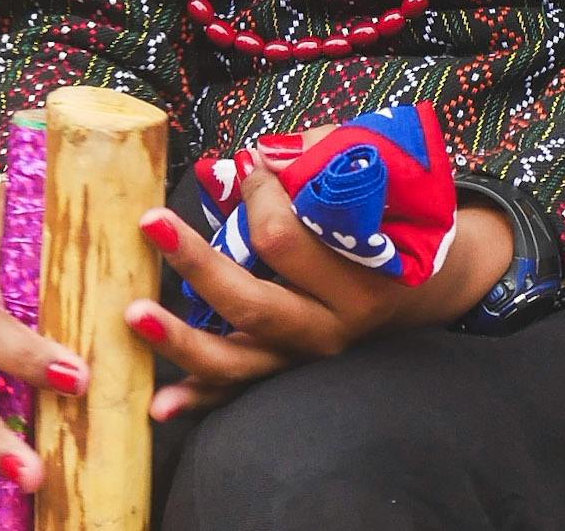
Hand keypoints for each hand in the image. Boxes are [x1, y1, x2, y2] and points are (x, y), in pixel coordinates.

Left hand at [128, 170, 514, 418]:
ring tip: (132, 316)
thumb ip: (319, 161)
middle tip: (150, 222)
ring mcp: (307, 358)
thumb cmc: (396, 216)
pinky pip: (239, 394)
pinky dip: (199, 399)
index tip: (252, 165)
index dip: (258, 194)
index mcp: (359, 274)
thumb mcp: (378, 182)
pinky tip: (160, 406)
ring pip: (238, 362)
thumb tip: (251, 157)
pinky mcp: (290, 374)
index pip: (286, 238)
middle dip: (195, 261)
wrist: (432, 283)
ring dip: (181, 341)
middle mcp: (333, 326)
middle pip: (252, 301)